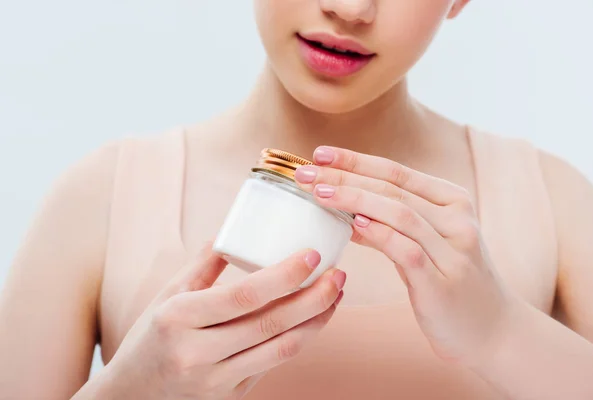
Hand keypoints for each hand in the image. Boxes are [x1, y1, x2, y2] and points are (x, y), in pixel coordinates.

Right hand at [96, 244, 345, 399]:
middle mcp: (197, 353)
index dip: (284, 276)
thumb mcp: (167, 296)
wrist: (131, 396)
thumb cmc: (149, 338)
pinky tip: (314, 319)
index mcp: (178, 319)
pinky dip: (299, 340)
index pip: (243, 296)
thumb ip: (203, 266)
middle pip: (270, 323)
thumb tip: (233, 230)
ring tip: (335, 295)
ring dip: (316, 321)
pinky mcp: (230, 396)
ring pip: (280, 349)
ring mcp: (216, 380)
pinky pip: (274, 364)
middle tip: (339, 274)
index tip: (312, 256)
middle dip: (314, 297)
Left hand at [294, 146, 519, 366]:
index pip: (396, 172)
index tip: (319, 154)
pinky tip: (353, 226)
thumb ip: (393, 225)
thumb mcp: (426, 245)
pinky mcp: (443, 282)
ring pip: (399, 213)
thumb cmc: (451, 283)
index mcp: (453, 202)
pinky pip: (407, 250)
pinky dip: (379, 234)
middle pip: (392, 189)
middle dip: (345, 176)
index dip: (356, 160)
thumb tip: (347, 210)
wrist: (494, 331)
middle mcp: (457, 220)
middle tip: (306, 173)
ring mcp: (453, 250)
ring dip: (355, 200)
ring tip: (319, 194)